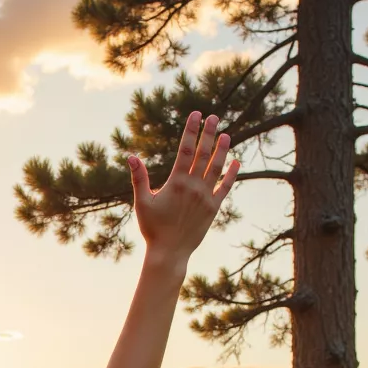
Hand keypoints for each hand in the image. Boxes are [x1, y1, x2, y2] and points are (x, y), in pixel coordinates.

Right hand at [128, 111, 238, 266]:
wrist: (169, 253)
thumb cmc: (153, 228)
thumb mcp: (142, 202)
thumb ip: (139, 178)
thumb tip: (131, 157)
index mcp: (176, 182)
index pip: (186, 149)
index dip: (192, 130)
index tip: (196, 114)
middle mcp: (193, 186)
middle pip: (204, 153)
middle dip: (209, 133)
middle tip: (214, 117)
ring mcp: (206, 197)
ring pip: (217, 167)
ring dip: (222, 150)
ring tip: (226, 135)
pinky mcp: (213, 208)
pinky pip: (225, 187)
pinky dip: (231, 174)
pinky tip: (235, 162)